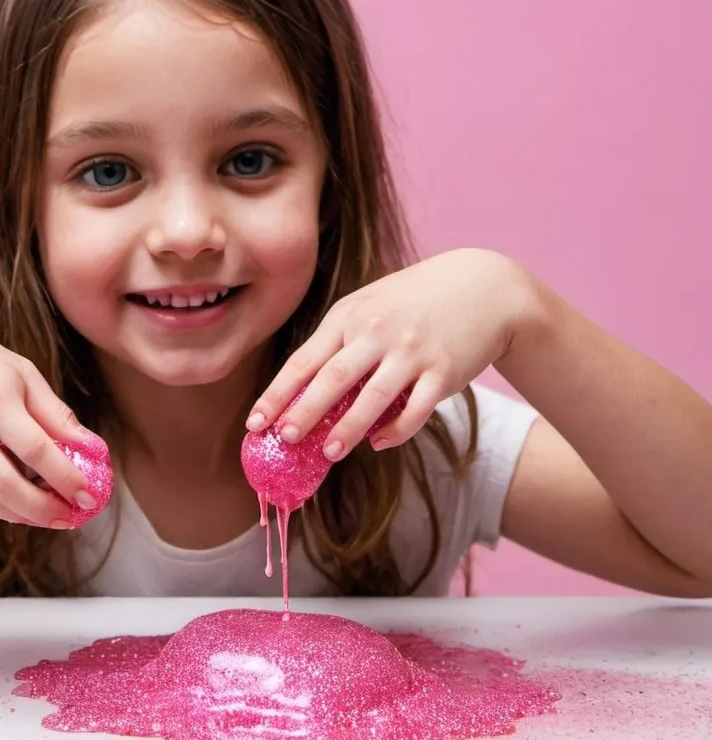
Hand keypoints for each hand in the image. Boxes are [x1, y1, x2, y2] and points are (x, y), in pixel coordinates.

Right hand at [0, 320, 101, 527]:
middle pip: (11, 485)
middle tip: (74, 515)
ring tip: (52, 517)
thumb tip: (88, 445)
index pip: (38, 450)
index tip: (89, 494)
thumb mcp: (16, 371)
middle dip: (47, 508)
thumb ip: (53, 410)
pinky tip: (18, 509)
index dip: (66, 477)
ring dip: (24, 516)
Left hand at [247, 249, 533, 458]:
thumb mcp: (370, 306)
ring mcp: (411, 351)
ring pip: (372, 398)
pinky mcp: (444, 371)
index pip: (304, 361)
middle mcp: (377, 332)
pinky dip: (395, 430)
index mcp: (349, 316)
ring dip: (348, 429)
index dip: (277, 394)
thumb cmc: (414, 301)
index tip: (255, 422)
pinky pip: (415, 409)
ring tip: (328, 454)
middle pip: (332, 379)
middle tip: (283, 440)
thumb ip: (340, 342)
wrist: (483, 286)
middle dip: (304, 412)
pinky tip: (378, 443)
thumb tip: (306, 392)